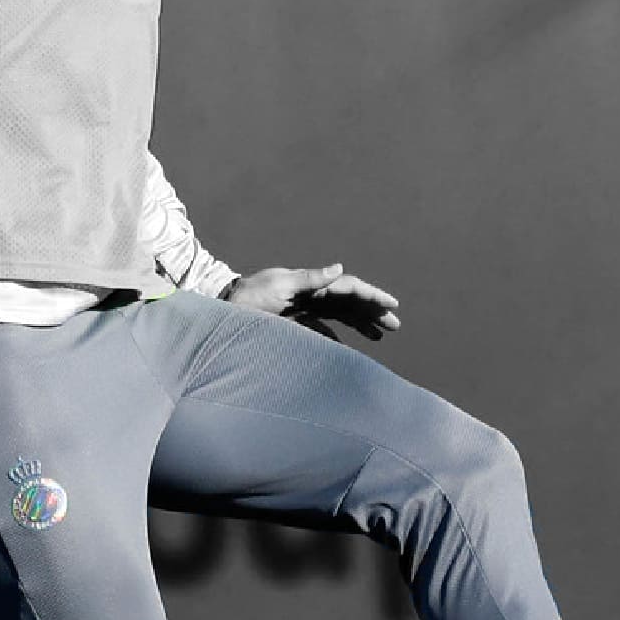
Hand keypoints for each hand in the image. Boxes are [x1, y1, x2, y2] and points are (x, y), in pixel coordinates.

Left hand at [227, 265, 399, 341]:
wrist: (223, 310)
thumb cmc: (249, 297)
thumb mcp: (278, 285)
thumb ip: (309, 279)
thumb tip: (339, 268)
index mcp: (310, 284)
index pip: (348, 287)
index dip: (371, 296)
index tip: (391, 305)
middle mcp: (310, 295)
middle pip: (349, 302)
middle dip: (373, 312)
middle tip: (396, 325)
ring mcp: (303, 310)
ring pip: (340, 316)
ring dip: (361, 324)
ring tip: (381, 335)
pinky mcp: (295, 326)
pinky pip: (323, 331)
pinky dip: (337, 340)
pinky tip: (349, 351)